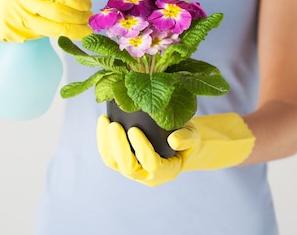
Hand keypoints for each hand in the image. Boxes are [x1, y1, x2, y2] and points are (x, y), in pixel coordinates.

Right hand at [0, 0, 92, 70]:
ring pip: (52, 28)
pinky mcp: (12, 33)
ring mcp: (15, 17)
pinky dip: (55, 35)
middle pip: (58, 11)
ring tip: (84, 30)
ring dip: (73, 30)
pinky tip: (66, 34)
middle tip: (90, 20)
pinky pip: (39, 36)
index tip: (88, 4)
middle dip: (79, 18)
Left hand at [96, 113, 254, 186]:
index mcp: (166, 172)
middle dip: (118, 146)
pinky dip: (103, 139)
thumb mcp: (193, 136)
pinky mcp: (122, 162)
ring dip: (106, 143)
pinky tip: (104, 120)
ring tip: (105, 120)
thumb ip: (187, 138)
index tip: (134, 129)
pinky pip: (109, 154)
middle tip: (114, 125)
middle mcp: (147, 176)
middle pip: (128, 167)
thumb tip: (173, 140)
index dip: (141, 148)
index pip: (151, 164)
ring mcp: (132, 170)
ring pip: (113, 162)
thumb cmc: (187, 138)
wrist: (179, 143)